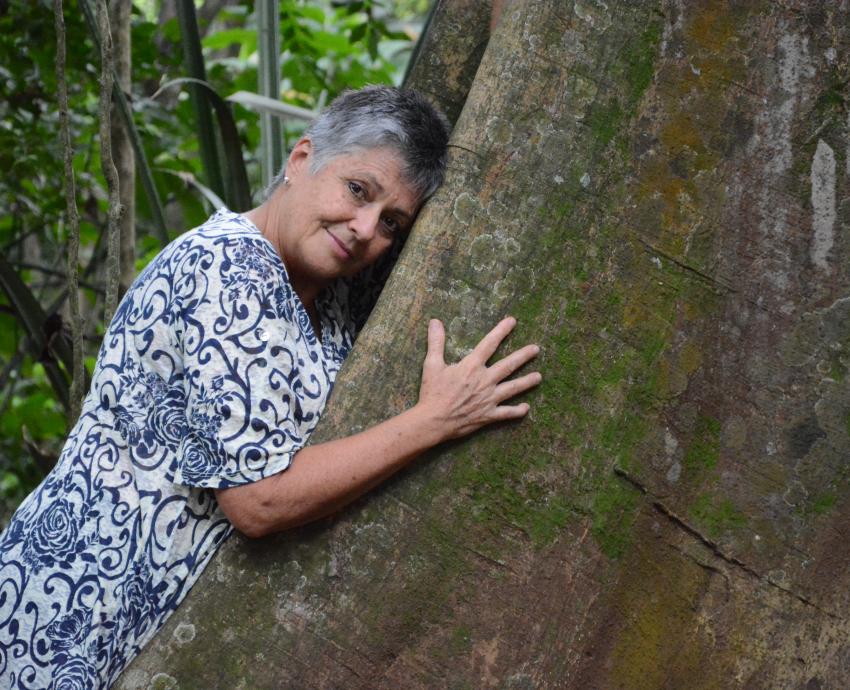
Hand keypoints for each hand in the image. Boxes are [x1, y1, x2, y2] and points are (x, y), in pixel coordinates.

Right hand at [415, 316, 541, 441]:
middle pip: (508, 365)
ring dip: (527, 381)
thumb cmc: (432, 392)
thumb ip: (436, 342)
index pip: (489, 344)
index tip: (512, 321)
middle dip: (523, 356)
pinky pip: (507, 413)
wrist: (434, 421)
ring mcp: (489, 398)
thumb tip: (435, 321)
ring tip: (539, 376)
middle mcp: (485, 381)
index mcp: (472, 366)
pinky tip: (526, 408)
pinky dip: (517, 411)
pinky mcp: (488, 415)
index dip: (501, 331)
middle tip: (536, 349)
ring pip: (513, 388)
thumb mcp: (432, 364)